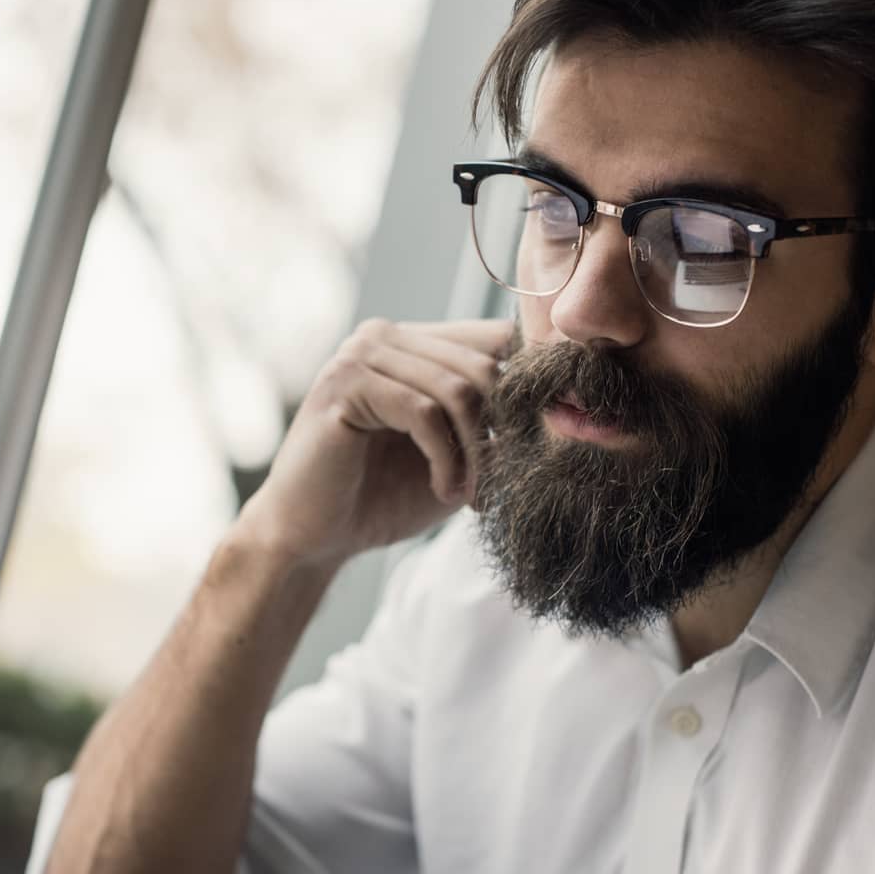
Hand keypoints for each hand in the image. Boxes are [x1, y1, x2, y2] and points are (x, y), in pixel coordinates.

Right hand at [232, 317, 513, 568]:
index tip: (532, 449)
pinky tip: (442, 490)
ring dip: (474, 453)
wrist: (314, 537)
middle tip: (495, 486)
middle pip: (483, 363)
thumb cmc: (384, 497)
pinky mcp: (344, 383)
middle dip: (501, 431)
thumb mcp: (457, 454)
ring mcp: (361, 353)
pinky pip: (423, 410)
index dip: (524, 392)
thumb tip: (560, 403)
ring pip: (457, 388)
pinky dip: (445, 458)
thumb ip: (493, 422)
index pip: (496, 339)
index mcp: (415, 343)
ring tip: (467, 495)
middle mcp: (386, 336)